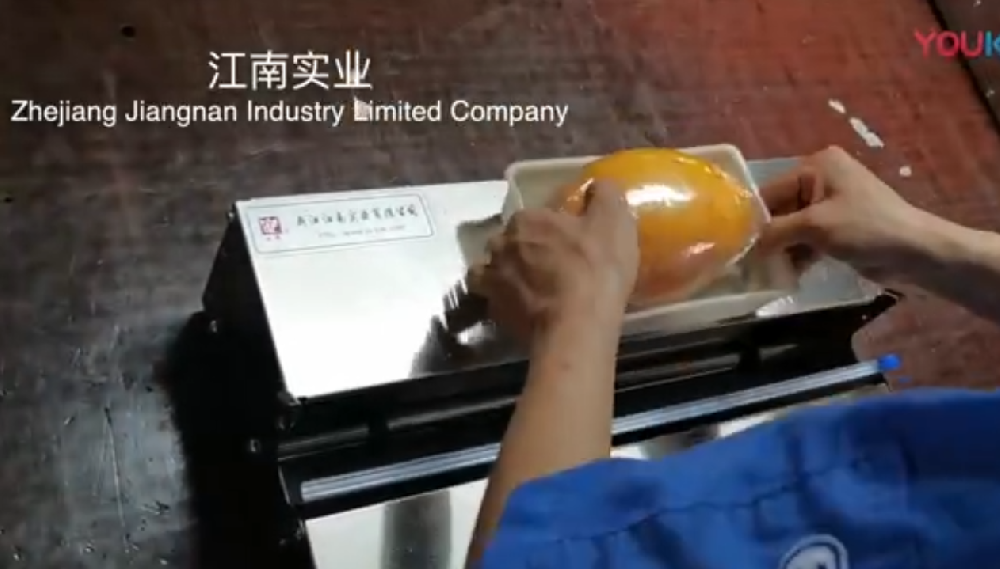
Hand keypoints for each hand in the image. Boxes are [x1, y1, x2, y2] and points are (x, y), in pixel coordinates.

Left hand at [468, 181, 639, 343]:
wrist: (575, 328)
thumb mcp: (614, 222)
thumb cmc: (595, 269)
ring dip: (504, 274)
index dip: (549, 228)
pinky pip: (492, 300)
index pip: (532, 216)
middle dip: (522, 249)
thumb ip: (605, 195)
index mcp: (526, 219)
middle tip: (547, 265)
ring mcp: (491, 279)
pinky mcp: (492, 311)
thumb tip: (598, 184)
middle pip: (508, 241)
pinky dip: (502, 301)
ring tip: (527, 287)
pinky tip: (521, 308)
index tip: (564, 242)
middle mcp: (500, 244)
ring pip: (491, 269)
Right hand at [756, 146, 927, 279]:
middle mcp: (821, 179)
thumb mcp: (815, 226)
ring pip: (792, 227)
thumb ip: (776, 233)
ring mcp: (830, 204)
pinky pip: (807, 238)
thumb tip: (746, 247)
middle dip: (767, 236)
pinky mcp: (838, 227)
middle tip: (746, 262)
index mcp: (817, 166)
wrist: (915, 251)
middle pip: (780, 209)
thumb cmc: (865, 228)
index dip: (753, 219)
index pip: (770, 191)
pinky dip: (797, 254)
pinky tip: (785, 274)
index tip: (733, 245)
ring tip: (763, 272)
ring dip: (781, 249)